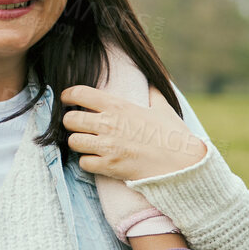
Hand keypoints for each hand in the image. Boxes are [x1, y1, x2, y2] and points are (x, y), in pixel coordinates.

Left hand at [60, 84, 206, 181]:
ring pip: (73, 142)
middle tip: (78, 126)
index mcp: (118, 106)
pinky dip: (87, 162)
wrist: (182, 163)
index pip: (80, 93)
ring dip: (78, 143)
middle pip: (70, 120)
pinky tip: (96, 160)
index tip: (66, 98)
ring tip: (87, 144)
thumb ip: (152, 93)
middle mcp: (109, 124)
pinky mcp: (109, 166)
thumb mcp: (162, 107)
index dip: (68, 95)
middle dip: (71, 123)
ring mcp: (107, 146)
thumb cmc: (173, 134)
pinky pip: (83, 163)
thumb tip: (152, 83)